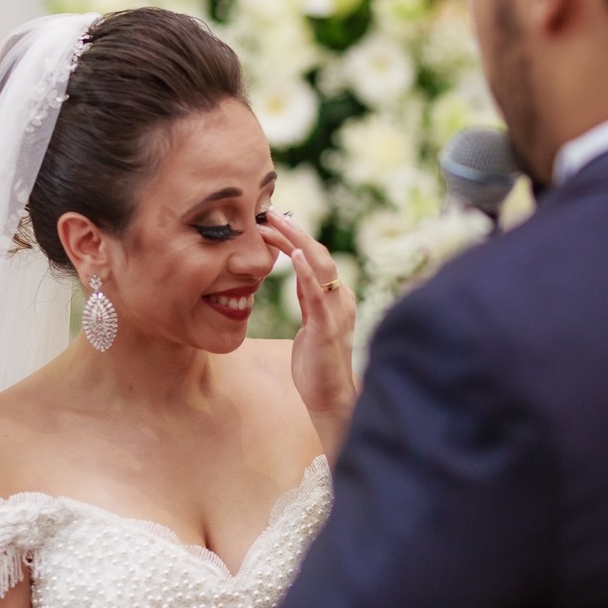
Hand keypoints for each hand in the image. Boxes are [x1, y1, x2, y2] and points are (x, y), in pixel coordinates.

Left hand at [258, 209, 357, 459]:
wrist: (330, 397)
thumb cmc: (317, 364)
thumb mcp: (311, 323)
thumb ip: (309, 299)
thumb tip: (300, 277)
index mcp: (335, 296)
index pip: (314, 258)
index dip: (293, 238)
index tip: (270, 222)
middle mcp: (340, 298)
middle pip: (318, 254)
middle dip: (293, 230)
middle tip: (268, 210)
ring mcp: (336, 311)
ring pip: (320, 265)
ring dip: (296, 241)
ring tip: (276, 222)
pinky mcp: (327, 327)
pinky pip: (318, 294)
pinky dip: (306, 273)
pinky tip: (292, 257)